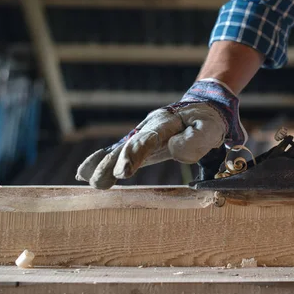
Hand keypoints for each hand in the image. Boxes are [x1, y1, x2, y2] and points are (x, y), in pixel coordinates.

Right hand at [76, 79, 246, 188]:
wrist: (201, 110)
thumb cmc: (206, 122)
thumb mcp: (209, 128)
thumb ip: (195, 139)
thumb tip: (172, 147)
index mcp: (166, 122)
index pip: (149, 138)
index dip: (135, 154)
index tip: (123, 172)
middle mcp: (149, 127)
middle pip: (128, 145)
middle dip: (114, 164)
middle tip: (101, 183)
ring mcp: (141, 134)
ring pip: (119, 149)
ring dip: (103, 164)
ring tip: (89, 180)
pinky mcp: (139, 144)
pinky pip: (117, 152)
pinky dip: (100, 161)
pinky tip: (84, 173)